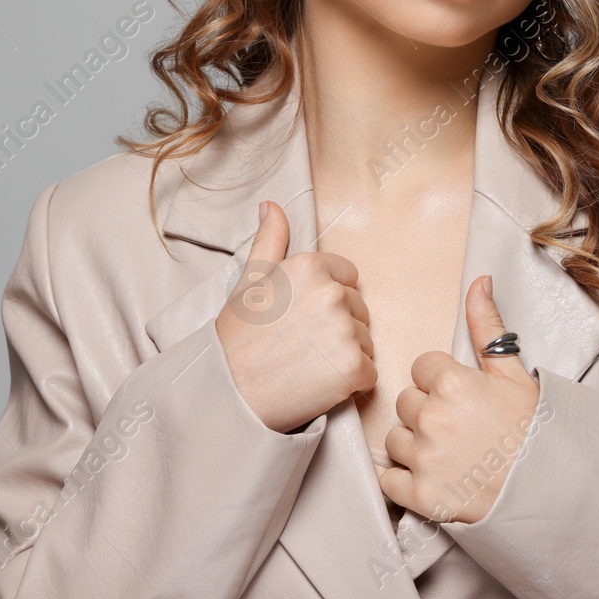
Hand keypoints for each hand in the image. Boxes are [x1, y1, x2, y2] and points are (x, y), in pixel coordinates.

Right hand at [214, 201, 375, 433]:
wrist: (229, 393)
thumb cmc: (238, 338)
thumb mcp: (250, 281)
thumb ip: (270, 240)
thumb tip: (271, 205)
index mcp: (311, 266)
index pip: (348, 278)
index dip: (327, 300)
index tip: (301, 319)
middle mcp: (332, 293)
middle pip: (359, 309)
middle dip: (338, 328)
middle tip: (300, 345)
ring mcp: (345, 331)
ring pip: (366, 341)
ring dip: (345, 356)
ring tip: (306, 365)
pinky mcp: (354, 368)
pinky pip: (370, 373)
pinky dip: (351, 384)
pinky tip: (319, 384)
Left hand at [379, 275, 541, 524]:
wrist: (552, 487)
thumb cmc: (535, 429)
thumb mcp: (514, 373)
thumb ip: (487, 326)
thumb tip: (479, 281)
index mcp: (452, 382)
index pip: (422, 368)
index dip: (441, 381)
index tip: (463, 398)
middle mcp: (433, 417)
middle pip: (406, 402)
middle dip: (426, 411)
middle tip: (459, 427)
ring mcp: (425, 459)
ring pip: (394, 439)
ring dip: (413, 445)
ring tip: (449, 453)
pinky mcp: (422, 496)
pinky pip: (389, 480)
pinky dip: (403, 480)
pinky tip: (431, 477)